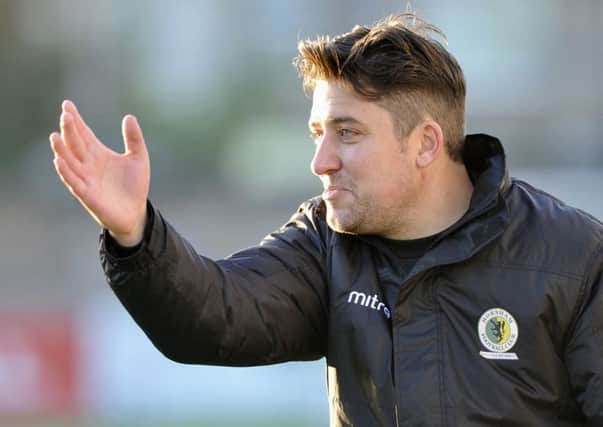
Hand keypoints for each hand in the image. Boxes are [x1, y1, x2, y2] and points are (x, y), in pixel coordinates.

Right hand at [49, 100, 150, 246]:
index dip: (76, 120)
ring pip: (69, 162)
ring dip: (61, 150)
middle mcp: (88, 164)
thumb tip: (129, 117)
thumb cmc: (134, 186)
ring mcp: (86, 179)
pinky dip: (65, 172)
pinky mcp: (87, 195)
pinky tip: (59, 161)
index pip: (84, 134)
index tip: (67, 104)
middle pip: (75, 144)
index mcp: (98, 154)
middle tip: (66, 115)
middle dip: (69, 130)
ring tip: (55, 136)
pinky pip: (73, 182)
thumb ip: (134, 138)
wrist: (135, 212)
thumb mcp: (139, 158)